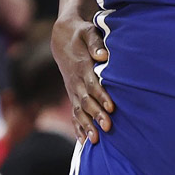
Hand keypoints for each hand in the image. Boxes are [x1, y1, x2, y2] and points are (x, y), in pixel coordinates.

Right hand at [51, 13, 111, 142]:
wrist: (62, 37)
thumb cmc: (81, 34)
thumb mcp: (88, 32)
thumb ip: (96, 43)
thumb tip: (103, 55)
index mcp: (81, 67)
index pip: (92, 84)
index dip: (101, 96)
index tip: (112, 107)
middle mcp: (75, 81)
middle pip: (85, 101)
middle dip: (96, 115)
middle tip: (107, 127)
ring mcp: (72, 90)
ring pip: (78, 111)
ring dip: (86, 126)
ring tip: (95, 141)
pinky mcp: (72, 94)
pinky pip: (73, 113)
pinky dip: (78, 127)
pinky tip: (84, 142)